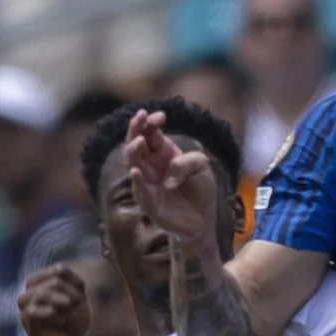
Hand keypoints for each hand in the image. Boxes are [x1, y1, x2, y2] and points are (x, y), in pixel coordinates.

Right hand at [18, 262, 93, 335]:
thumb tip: (61, 266)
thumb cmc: (74, 324)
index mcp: (42, 285)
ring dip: (60, 302)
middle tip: (75, 308)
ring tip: (68, 314)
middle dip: (68, 293)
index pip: (58, 270)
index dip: (73, 280)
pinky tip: (57, 317)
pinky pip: (31, 311)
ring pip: (40, 294)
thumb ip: (74, 281)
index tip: (81, 294)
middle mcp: (30, 295)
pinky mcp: (27, 324)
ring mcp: (26, 309)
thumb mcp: (80, 300)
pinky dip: (47, 312)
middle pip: (52, 281)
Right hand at [127, 108, 219, 254]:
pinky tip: (135, 171)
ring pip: (131, 163)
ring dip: (133, 151)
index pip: (150, 132)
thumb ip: (188, 162)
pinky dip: (137, 180)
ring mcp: (146, 182)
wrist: (204, 219)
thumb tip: (168, 172)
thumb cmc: (200, 189)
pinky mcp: (148, 201)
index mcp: (162, 152)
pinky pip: (139, 190)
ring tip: (139, 141)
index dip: (151, 122)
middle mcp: (150, 165)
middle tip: (141, 118)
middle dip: (135, 129)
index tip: (160, 116)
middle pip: (135, 143)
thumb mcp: (202, 167)